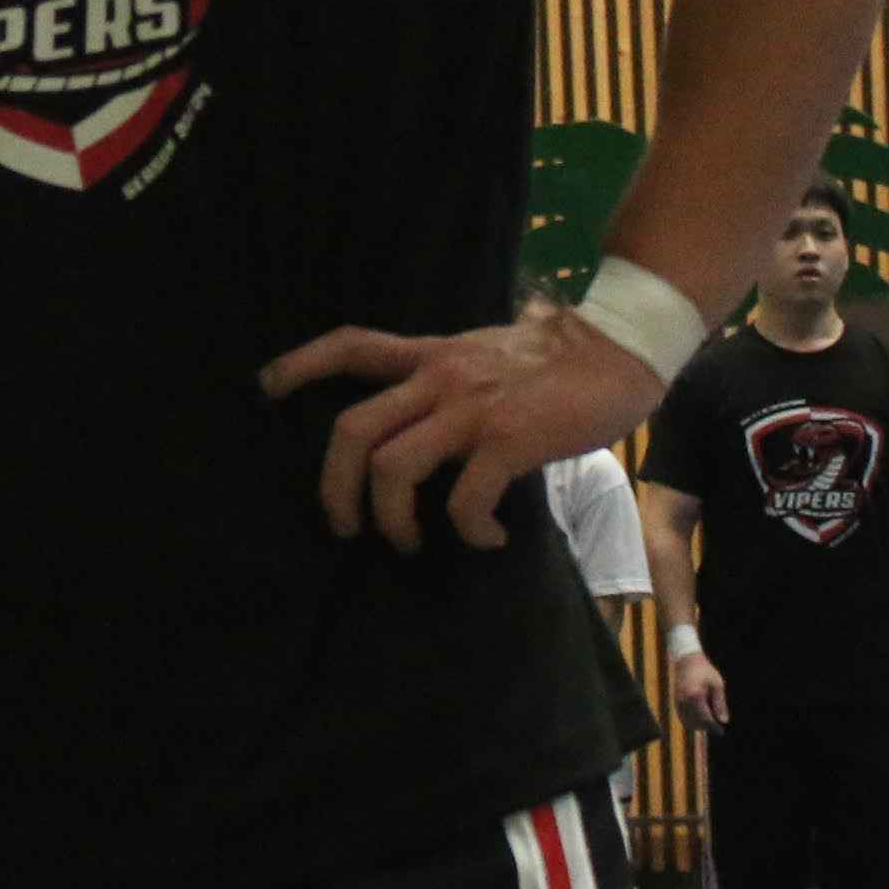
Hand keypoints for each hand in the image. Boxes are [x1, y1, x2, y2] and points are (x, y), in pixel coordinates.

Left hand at [262, 303, 664, 554]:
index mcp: (433, 354)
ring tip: (410, 543)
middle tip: (344, 526)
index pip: (352, 345)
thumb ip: (449, 380)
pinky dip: (468, 531)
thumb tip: (425, 425)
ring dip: (391, 520)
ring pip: (393, 468)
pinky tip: (487, 539)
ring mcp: (473, 409)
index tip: (265, 386)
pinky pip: (465, 499)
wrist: (623, 348)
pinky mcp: (510, 440)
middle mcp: (442, 378)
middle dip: (334, 487)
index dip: (302, 364)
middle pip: (353, 428)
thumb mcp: (487, 354)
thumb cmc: (559, 360)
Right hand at [669, 651, 731, 733]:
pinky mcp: (675, 701)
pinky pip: (682, 717)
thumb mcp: (717, 684)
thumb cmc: (705, 671)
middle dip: (706, 727)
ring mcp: (678, 701)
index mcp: (696, 696)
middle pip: (696, 722)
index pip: (705, 718)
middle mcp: (685, 701)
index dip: (714, 727)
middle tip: (716, 727)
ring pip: (687, 722)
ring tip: (708, 723)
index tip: (721, 731)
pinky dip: (690, 722)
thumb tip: (723, 721)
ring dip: (698, 726)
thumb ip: (720, 703)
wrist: (686, 660)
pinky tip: (699, 720)